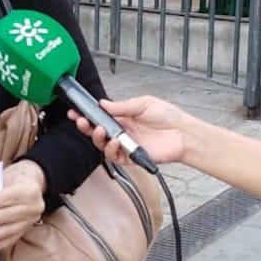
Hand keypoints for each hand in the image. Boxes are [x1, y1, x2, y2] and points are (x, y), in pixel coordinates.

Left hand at [0, 160, 45, 253]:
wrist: (33, 180)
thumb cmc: (15, 177)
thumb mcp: (6, 176)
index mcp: (28, 190)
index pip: (5, 198)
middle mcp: (34, 206)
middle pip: (7, 215)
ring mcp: (32, 219)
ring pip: (10, 229)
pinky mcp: (28, 227)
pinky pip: (13, 238)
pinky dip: (0, 243)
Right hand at [69, 96, 192, 165]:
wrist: (183, 134)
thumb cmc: (168, 117)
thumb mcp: (144, 103)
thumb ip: (122, 106)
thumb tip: (103, 103)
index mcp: (124, 117)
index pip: (100, 116)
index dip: (88, 115)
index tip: (77, 112)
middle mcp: (123, 131)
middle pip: (97, 131)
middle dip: (86, 127)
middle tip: (81, 122)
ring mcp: (126, 144)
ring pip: (103, 145)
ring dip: (97, 138)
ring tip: (99, 130)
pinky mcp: (131, 157)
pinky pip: (115, 156)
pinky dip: (111, 149)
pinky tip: (114, 141)